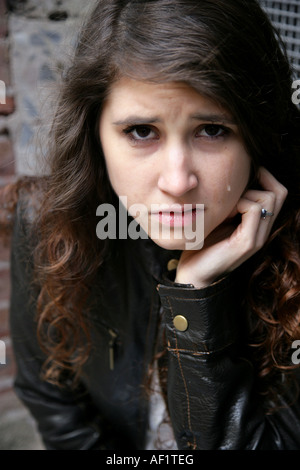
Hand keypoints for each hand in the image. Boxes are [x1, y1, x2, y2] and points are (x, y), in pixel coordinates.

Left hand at [175, 167, 287, 287]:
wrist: (193, 273)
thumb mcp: (219, 217)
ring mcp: (257, 238)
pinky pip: (254, 209)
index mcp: (258, 225)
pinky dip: (239, 203)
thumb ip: (231, 203)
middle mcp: (263, 231)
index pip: (278, 192)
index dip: (264, 177)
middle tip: (235, 188)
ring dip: (246, 193)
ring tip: (227, 206)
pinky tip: (225, 213)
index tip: (241, 176)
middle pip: (279, 192)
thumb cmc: (202, 244)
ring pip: (269, 198)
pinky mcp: (248, 243)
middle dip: (258, 181)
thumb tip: (234, 178)